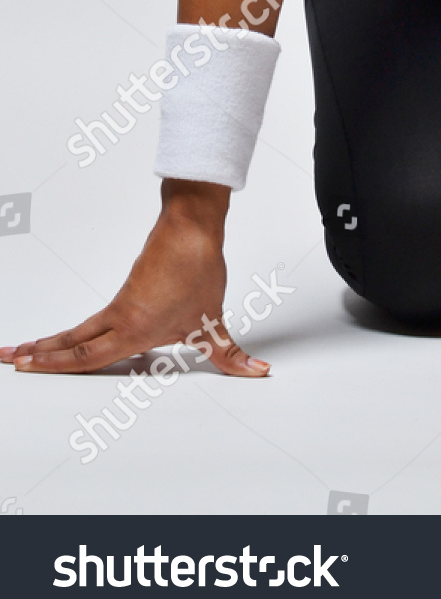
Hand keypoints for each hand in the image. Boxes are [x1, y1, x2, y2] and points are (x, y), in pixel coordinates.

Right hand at [0, 182, 269, 377]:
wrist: (193, 227)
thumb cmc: (199, 269)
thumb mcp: (214, 321)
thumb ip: (232, 354)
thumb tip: (258, 372)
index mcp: (133, 330)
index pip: (85, 355)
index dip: (53, 364)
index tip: (25, 366)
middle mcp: (120, 319)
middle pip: (70, 343)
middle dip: (37, 355)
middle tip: (6, 359)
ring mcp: (121, 304)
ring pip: (77, 330)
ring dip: (49, 344)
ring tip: (22, 351)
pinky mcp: (128, 291)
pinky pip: (94, 320)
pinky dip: (73, 333)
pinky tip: (63, 341)